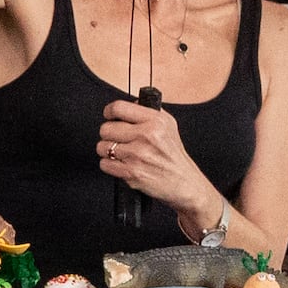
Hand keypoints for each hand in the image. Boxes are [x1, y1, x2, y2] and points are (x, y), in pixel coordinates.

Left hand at [96, 94, 210, 211]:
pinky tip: (123, 165)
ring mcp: (138, 154)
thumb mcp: (168, 126)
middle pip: (106, 128)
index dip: (109, 112)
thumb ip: (147, 113)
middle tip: (121, 141)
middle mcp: (147, 136)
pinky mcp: (131, 172)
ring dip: (109, 152)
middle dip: (110, 135)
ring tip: (124, 154)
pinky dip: (110, 166)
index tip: (110, 117)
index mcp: (156, 121)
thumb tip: (127, 104)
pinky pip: (104, 164)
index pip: (118, 107)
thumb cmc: (173, 155)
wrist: (184, 183)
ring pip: (102, 147)